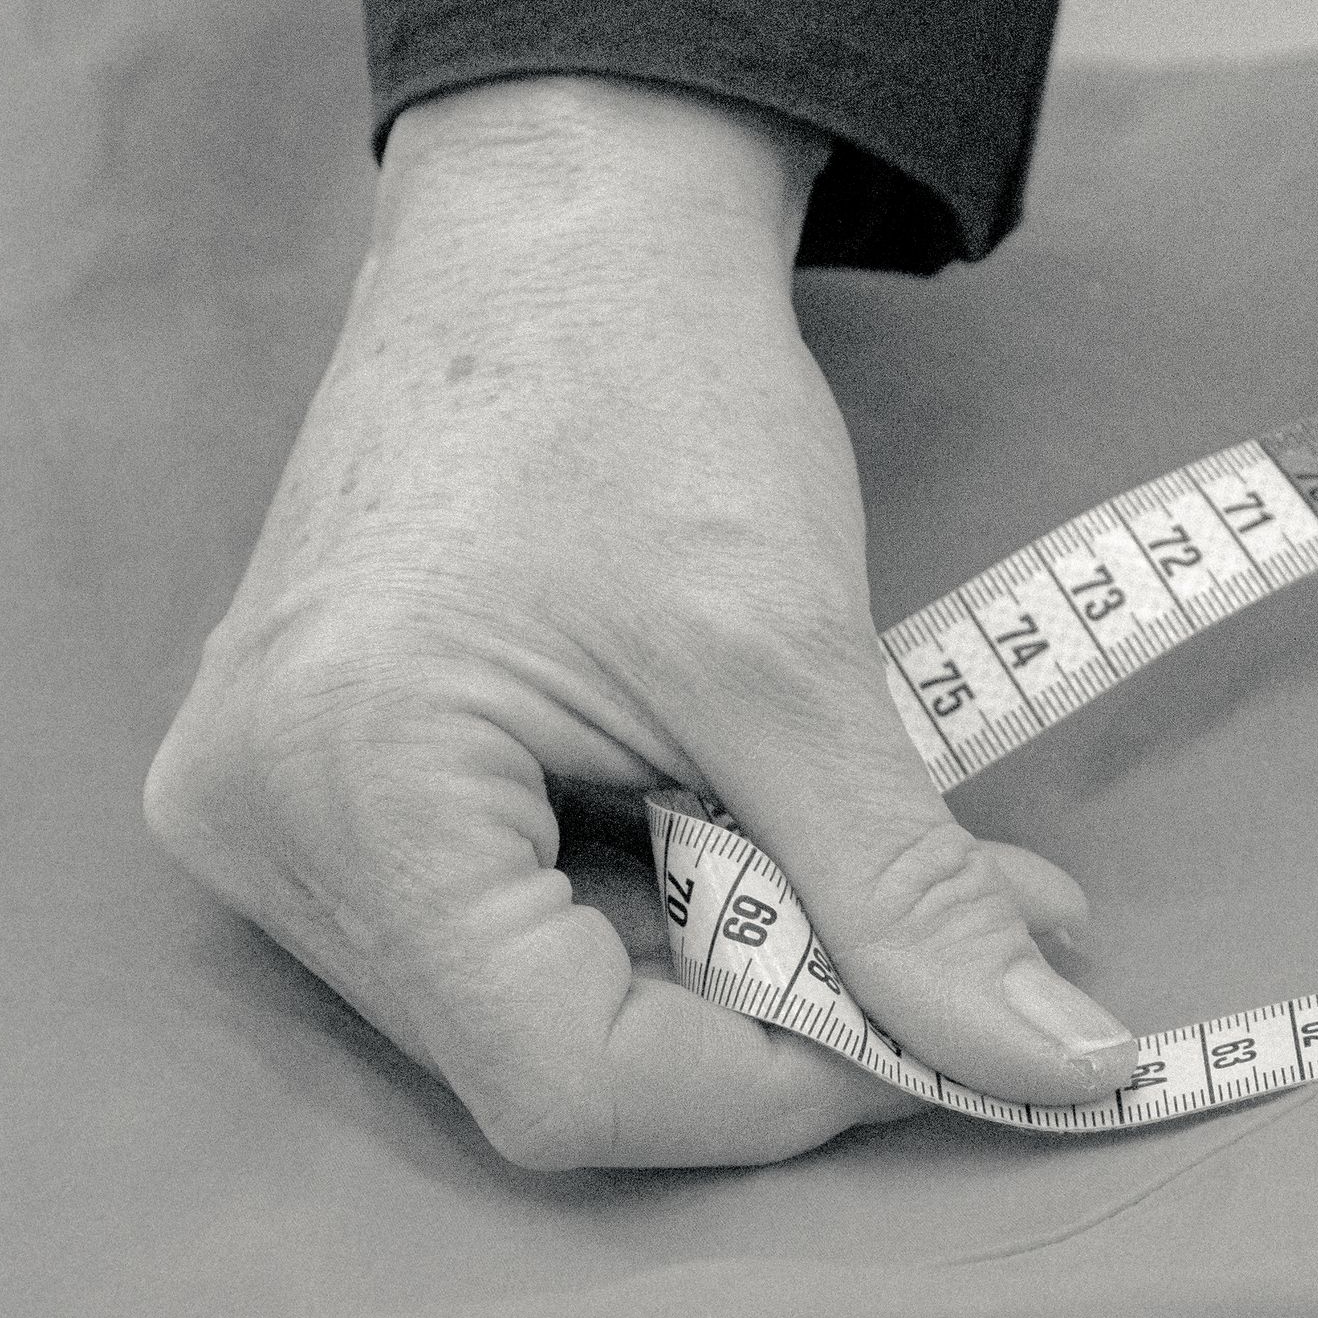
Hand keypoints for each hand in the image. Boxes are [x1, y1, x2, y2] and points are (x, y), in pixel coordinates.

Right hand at [146, 74, 1135, 1168]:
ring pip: (533, 1015)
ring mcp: (260, 811)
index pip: (569, 1080)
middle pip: (546, 1062)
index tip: (948, 1028)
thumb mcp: (799, 658)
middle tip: (956, 924)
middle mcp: (253, 822)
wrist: (558, 230)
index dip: (781, 1087)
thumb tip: (1065, 1068)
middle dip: (774, 1019)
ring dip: (724, 969)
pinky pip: (497, 938)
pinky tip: (736, 818)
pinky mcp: (308, 793)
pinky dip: (653, 913)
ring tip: (857, 845)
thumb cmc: (650, 390)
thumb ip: (913, 893)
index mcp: (341, 780)